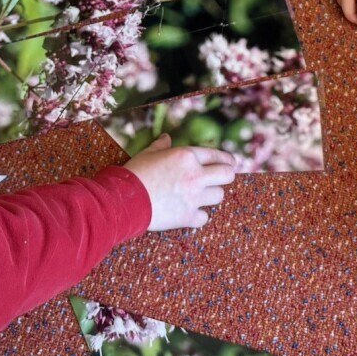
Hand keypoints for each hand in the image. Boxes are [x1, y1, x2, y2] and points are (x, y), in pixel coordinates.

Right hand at [121, 135, 239, 229]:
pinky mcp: (188, 217)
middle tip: (221, 178)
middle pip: (228, 175)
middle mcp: (195, 175)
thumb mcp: (148, 153)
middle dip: (226, 175)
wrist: (124, 200)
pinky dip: (198, 216)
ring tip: (202, 195)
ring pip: (219, 196)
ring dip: (211, 195)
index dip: (227, 159)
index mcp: (187, 156)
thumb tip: (166, 138)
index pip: (216, 155)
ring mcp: (193, 197)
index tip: (231, 162)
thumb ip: (161, 146)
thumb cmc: (135, 173)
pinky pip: (204, 217)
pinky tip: (191, 213)